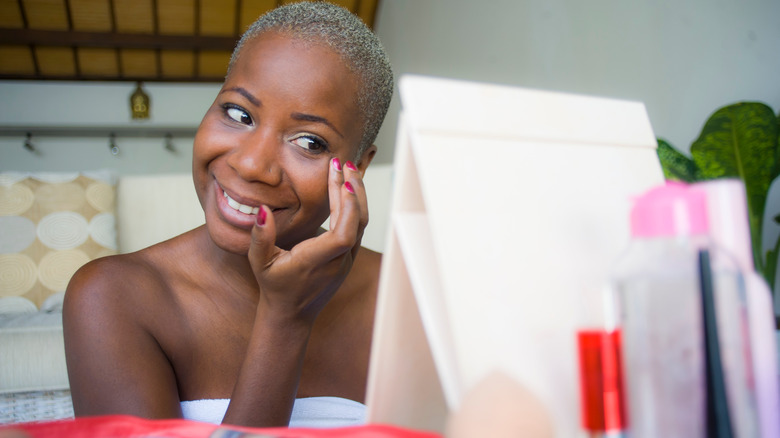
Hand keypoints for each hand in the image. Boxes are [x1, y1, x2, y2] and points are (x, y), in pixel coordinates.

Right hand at [247, 158, 367, 324]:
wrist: (292, 313)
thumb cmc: (274, 287)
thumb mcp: (259, 263)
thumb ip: (260, 237)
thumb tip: (262, 210)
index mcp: (316, 262)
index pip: (342, 236)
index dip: (347, 210)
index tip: (343, 183)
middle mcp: (337, 262)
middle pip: (357, 223)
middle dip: (353, 191)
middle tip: (343, 164)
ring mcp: (347, 260)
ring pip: (361, 224)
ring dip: (357, 195)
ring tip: (348, 169)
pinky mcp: (349, 256)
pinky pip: (358, 227)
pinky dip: (355, 205)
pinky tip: (349, 187)